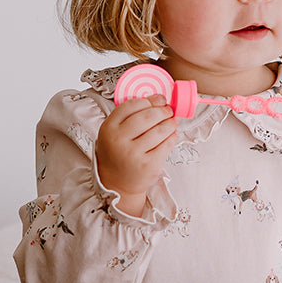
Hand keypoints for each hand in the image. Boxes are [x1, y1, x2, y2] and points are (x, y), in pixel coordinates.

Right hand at [95, 94, 177, 215]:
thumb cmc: (117, 154)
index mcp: (109, 128)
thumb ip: (128, 117)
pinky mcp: (149, 165)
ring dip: (170, 123)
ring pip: (160, 130)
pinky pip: (166, 145)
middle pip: (148, 116)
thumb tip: (157, 100)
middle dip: (162, 110)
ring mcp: (134, 154)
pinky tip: (172, 135)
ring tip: (172, 122)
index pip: (131, 106)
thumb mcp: (113, 133)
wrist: (117, 184)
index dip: (149, 100)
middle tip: (168, 110)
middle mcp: (119, 140)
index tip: (158, 99)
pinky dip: (172, 137)